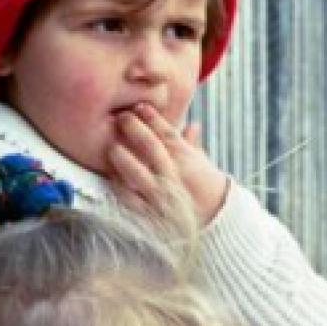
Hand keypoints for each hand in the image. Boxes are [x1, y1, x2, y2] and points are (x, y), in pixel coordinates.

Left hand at [107, 102, 229, 223]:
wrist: (214, 219)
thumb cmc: (205, 188)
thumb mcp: (202, 164)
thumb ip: (191, 144)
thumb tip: (192, 124)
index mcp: (187, 159)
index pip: (168, 133)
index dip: (152, 118)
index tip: (139, 106)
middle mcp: (174, 175)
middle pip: (153, 148)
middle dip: (136, 130)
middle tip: (122, 118)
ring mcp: (162, 194)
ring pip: (140, 174)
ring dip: (125, 159)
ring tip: (113, 148)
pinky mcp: (151, 212)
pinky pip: (132, 199)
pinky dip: (121, 188)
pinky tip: (112, 177)